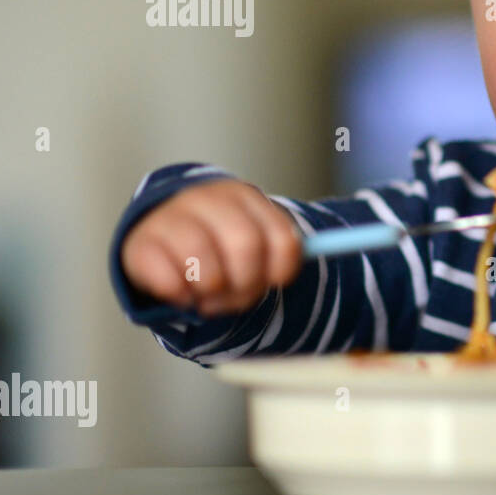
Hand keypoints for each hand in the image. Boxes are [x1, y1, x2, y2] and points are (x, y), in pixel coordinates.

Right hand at [120, 180, 302, 316]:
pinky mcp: (139, 245)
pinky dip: (182, 297)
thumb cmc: (218, 242)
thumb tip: (356, 242)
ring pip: (206, 268)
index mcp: (244, 197)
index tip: (273, 281)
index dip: (282, 272)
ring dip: (213, 294)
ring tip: (209, 294)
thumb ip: (288, 248)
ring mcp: (170, 218)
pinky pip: (170, 282)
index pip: (282, 239)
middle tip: (239, 295)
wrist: (158, 232)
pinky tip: (182, 292)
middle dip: (247, 285)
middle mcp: (207, 199)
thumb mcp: (255, 237)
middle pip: (245, 247)